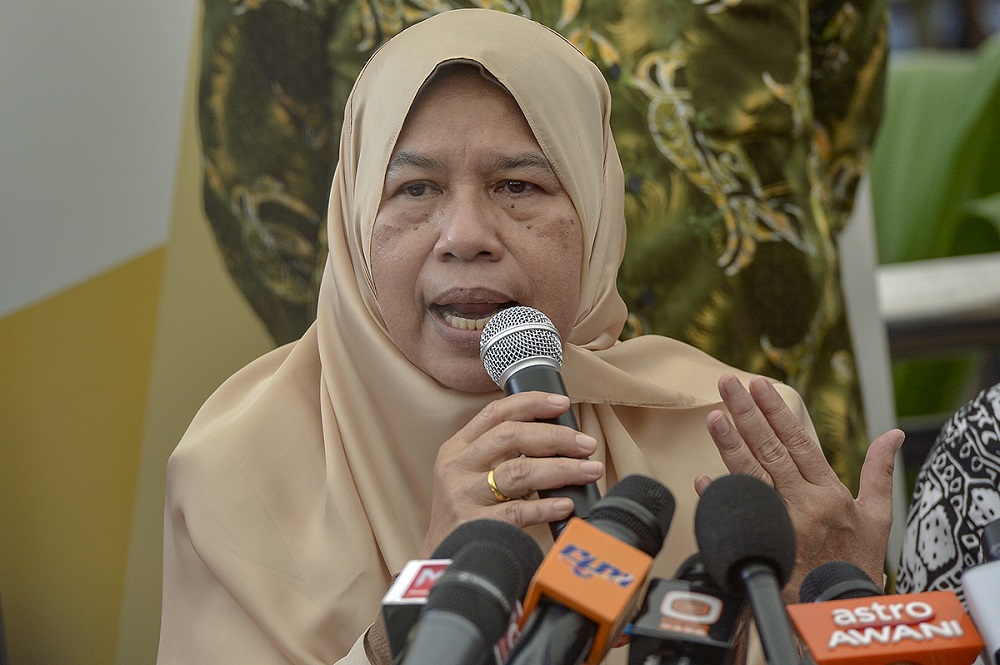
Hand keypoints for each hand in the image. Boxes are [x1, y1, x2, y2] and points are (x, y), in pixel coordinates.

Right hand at [418, 391, 603, 556]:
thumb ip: (501, 455)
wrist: (440, 561)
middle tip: (585, 444)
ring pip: (518, 472)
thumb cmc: (466, 513)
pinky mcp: (475, 525)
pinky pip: (518, 511)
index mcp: (457, 448)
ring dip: (561, 469)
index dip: (531, 403)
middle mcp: (458, 467)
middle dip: (555, 437)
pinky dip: (546, 506)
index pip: (495, 413)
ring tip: (589, 470)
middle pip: (510, 437)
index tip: (562, 402)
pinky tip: (566, 504)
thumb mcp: (470, 475)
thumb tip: (558, 439)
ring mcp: (464, 496)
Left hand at [694, 374, 903, 601]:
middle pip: (770, 450)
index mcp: (829, 492)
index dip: (777, 412)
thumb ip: (879, 472)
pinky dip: (720, 496)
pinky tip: (703, 477)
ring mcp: (783, 524)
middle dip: (747, 413)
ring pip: (752, 476)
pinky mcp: (766, 545)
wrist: (841, 607)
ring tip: (713, 416)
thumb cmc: (858, 560)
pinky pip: (739, 516)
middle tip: (728, 383)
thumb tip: (893, 434)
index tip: (759, 385)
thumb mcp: (877, 515)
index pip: (799, 441)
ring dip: (730, 445)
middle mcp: (805, 504)